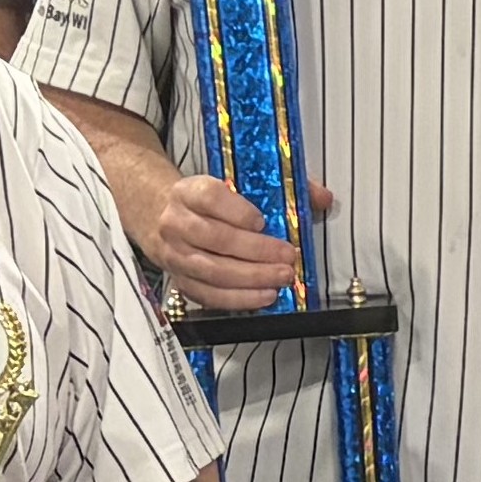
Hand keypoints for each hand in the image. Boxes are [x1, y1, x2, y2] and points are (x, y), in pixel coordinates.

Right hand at [148, 172, 313, 307]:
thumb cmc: (204, 202)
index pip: (210, 197)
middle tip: (287, 256)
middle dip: (257, 251)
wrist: (159, 214)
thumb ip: (280, 187)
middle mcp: (176, 222)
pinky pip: (209, 295)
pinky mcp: (180, 280)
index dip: (237, 211)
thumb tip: (321, 198)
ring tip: (281, 278)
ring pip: (213, 271)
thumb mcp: (233, 182)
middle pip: (216, 238)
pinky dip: (238, 299)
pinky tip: (263, 296)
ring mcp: (175, 254)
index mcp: (189, 191)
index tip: (261, 221)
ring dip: (252, 278)